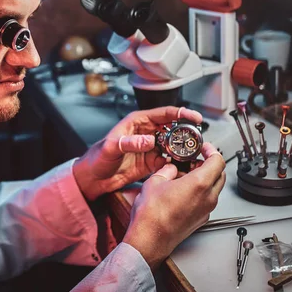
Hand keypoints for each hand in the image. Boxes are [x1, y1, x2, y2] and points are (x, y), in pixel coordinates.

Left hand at [72, 106, 201, 200]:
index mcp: (138, 122)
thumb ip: (129, 142)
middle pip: (173, 128)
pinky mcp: (151, 163)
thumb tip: (149, 140)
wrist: (93, 178)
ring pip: (174, 145)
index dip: (181, 113)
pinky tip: (182, 167)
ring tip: (194, 154)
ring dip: (184, 149)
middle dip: (187, 133)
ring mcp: (150, 148)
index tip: (195, 117)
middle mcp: (147, 133)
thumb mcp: (111, 147)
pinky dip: (177, 164)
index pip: (164, 114)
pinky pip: (169, 161)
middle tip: (198, 139)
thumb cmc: (96, 158)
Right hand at [122, 142, 225, 269]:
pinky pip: (207, 200)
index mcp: (199, 184)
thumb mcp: (154, 181)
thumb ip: (166, 170)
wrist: (150, 239)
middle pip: (220, 174)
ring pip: (214, 188)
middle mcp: (207, 198)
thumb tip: (170, 168)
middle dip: (209, 164)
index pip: (218, 161)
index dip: (211, 150)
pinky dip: (200, 191)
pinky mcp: (201, 219)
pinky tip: (183, 190)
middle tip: (194, 159)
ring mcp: (206, 210)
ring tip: (185, 174)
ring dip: (204, 178)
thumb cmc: (151, 215)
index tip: (204, 148)